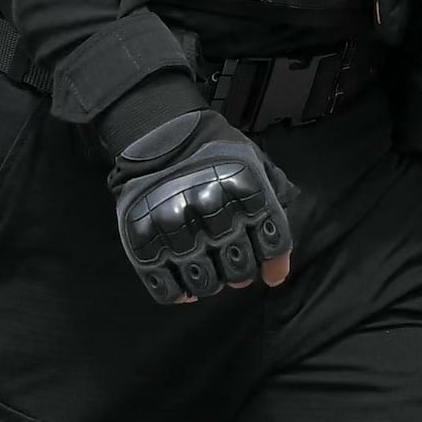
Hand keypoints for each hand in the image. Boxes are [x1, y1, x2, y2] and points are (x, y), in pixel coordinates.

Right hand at [109, 107, 297, 304]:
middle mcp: (211, 208)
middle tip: (234, 268)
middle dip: (241, 274)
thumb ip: (271, 201)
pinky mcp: (143, 237)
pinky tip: (185, 288)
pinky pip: (164, 285)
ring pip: (204, 282)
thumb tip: (279, 261)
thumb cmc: (214, 151)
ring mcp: (175, 225)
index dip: (274, 263)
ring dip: (211, 283)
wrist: (158, 130)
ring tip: (209, 273)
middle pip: (239, 268)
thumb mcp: (253, 163)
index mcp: (244, 189)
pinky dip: (177, 292)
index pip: (272, 243)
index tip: (271, 273)